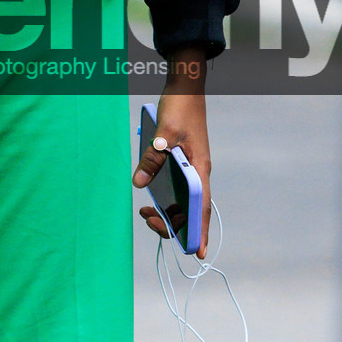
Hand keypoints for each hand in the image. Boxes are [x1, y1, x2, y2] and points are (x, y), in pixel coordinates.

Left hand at [132, 47, 210, 258]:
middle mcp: (199, 173)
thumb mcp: (164, 134)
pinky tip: (150, 197)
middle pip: (192, 210)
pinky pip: (177, 189)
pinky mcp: (183, 163)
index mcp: (200, 169)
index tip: (198, 254)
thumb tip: (139, 184)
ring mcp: (192, 169)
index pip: (202, 207)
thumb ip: (152, 159)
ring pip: (183, 201)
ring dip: (168, 212)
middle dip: (174, 223)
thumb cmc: (179, 108)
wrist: (185, 88)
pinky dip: (165, 198)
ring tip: (146, 211)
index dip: (200, 232)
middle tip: (149, 219)